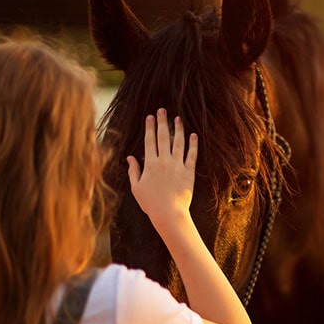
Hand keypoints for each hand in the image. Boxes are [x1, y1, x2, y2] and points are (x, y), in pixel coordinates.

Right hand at [127, 108, 197, 231]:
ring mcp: (178, 166)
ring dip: (178, 129)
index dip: (149, 127)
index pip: (149, 141)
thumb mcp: (136, 187)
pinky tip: (194, 135)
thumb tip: (129, 157)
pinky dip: (193, 145)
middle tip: (162, 110)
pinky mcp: (189, 172)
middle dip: (162, 122)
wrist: (169, 213)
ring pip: (178, 143)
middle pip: (163, 137)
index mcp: (150, 164)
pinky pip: (191, 156)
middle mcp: (164, 161)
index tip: (150, 116)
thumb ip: (133, 171)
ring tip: (178, 118)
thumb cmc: (151, 203)